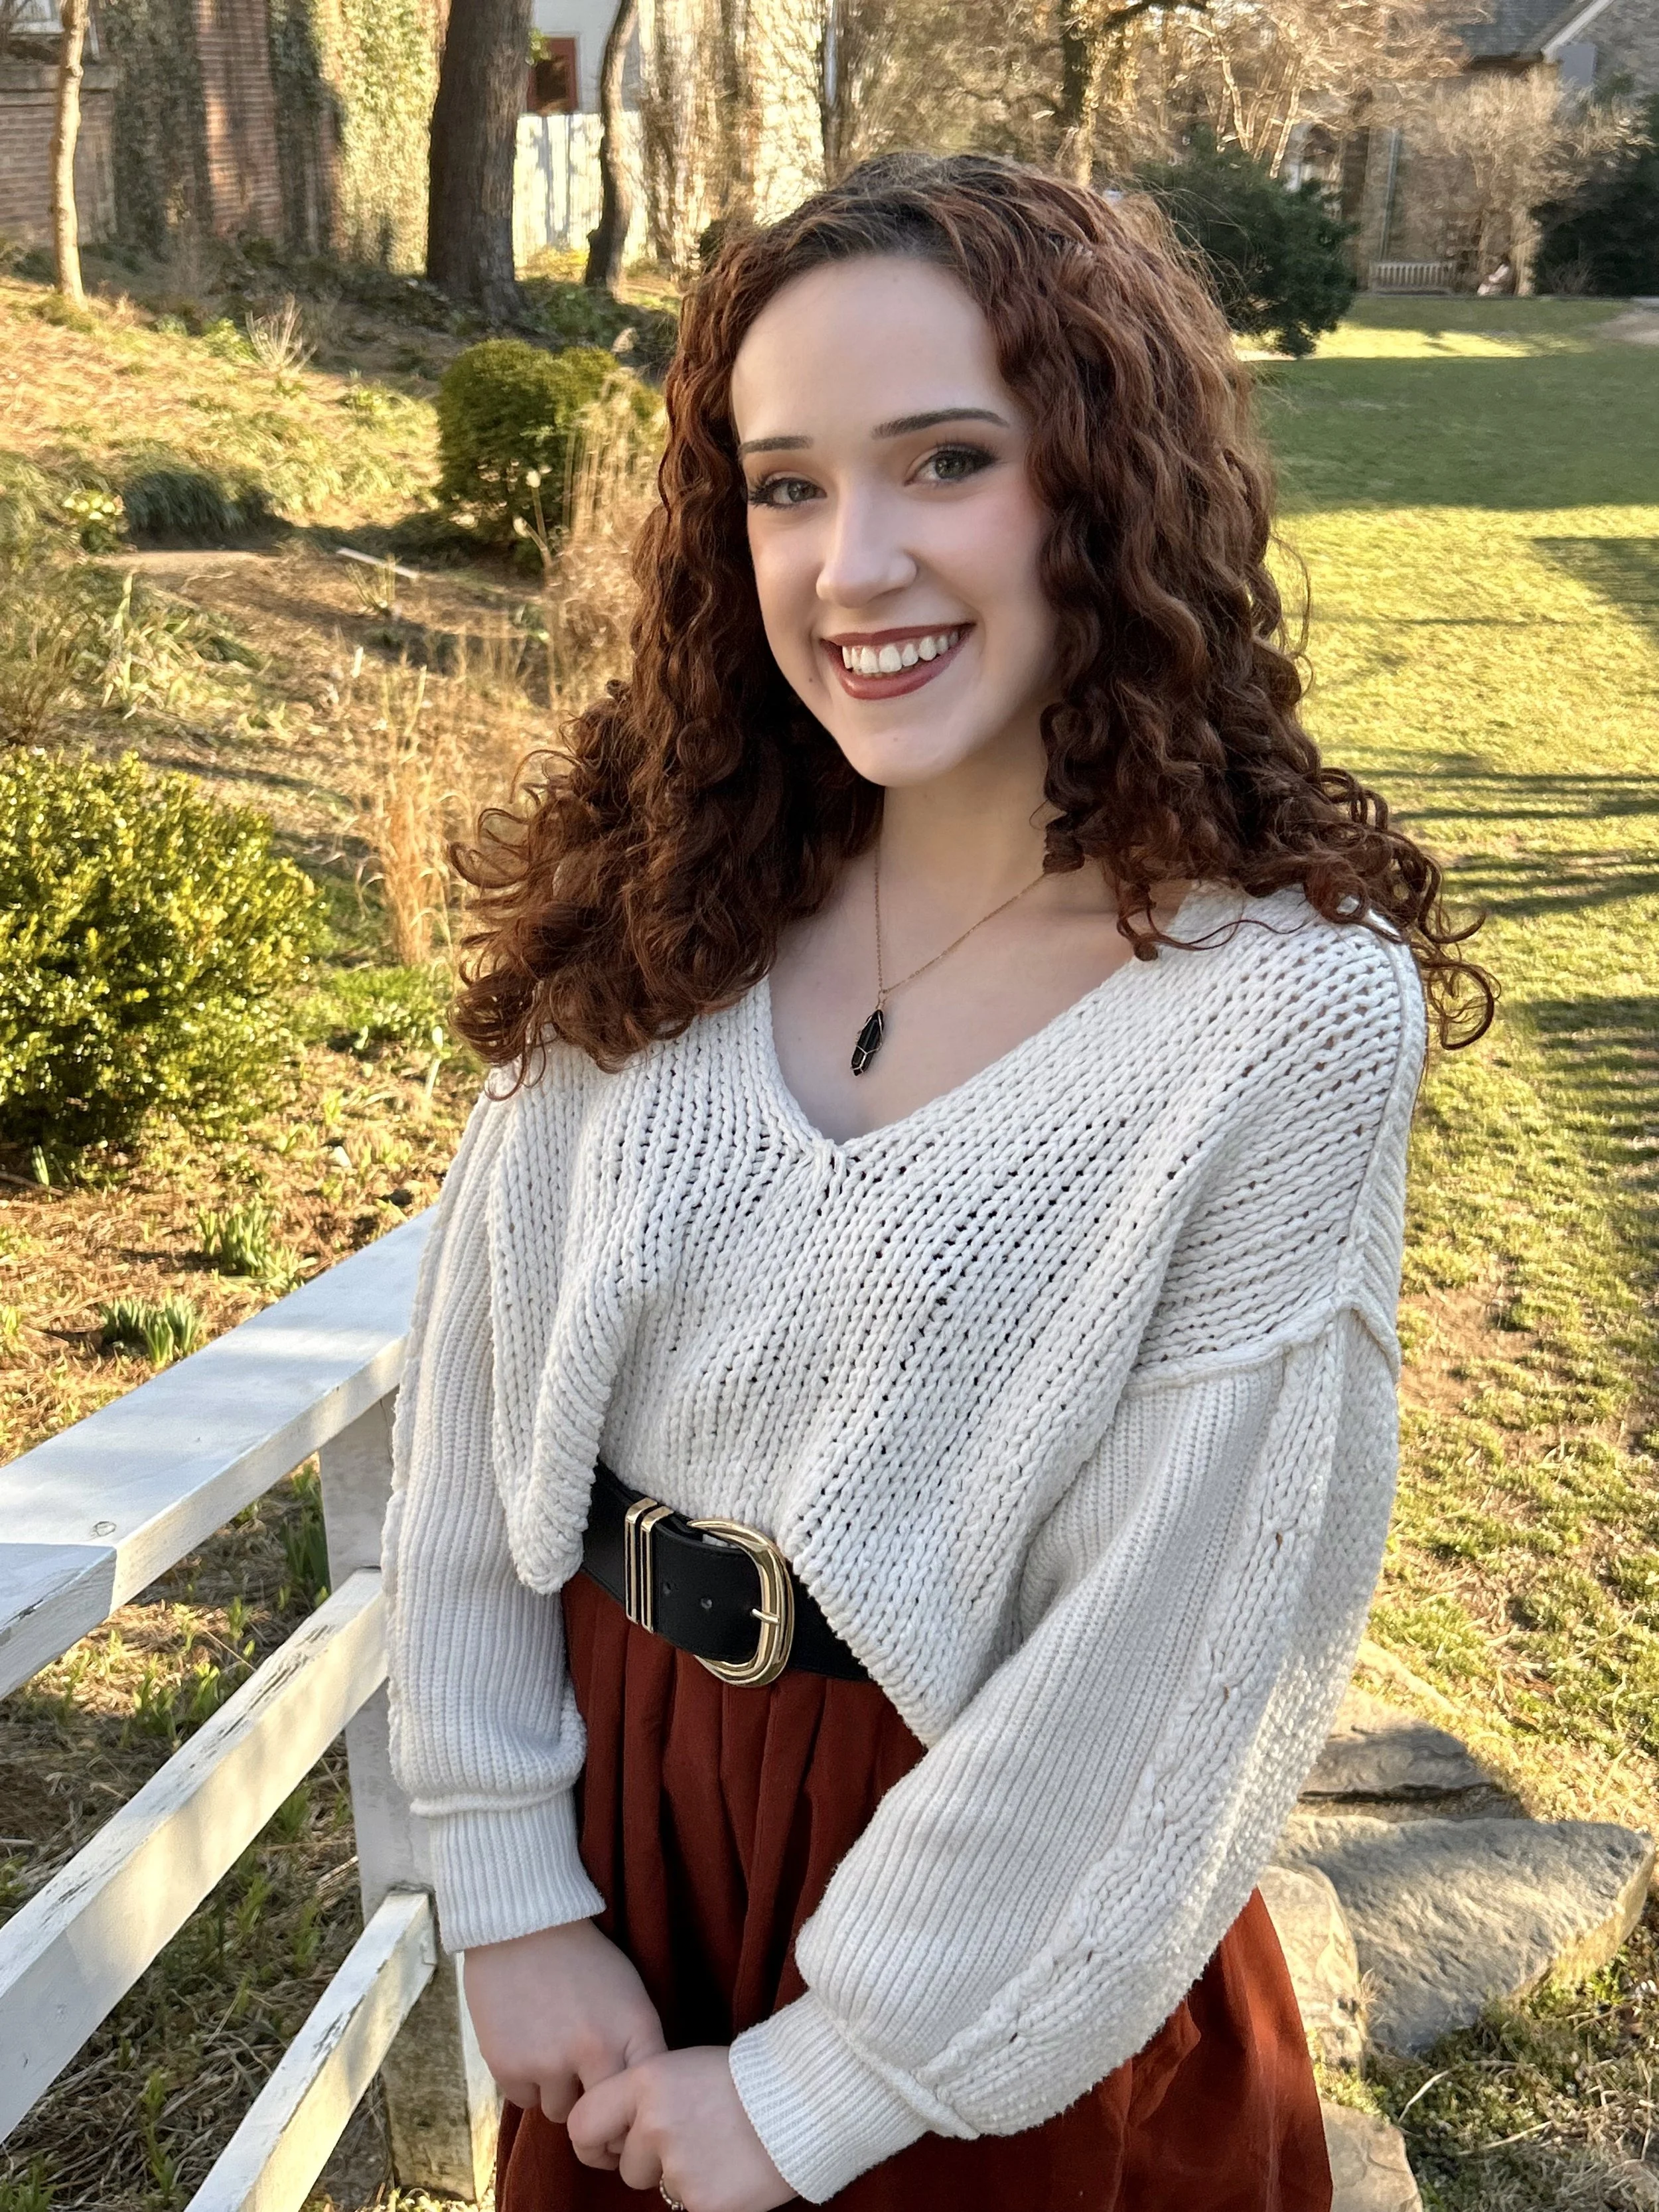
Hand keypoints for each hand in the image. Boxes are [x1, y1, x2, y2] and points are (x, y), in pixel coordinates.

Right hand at [463, 1918, 666, 2121]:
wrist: (522, 1922)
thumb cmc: (582, 1956)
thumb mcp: (627, 1991)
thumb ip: (636, 2046)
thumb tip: (632, 2101)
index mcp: (633, 2030)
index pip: (644, 2100)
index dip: (636, 2117)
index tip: (626, 2121)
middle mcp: (595, 2051)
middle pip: (602, 2121)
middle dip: (597, 2119)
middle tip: (586, 2096)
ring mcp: (549, 2062)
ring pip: (560, 2113)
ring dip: (557, 2092)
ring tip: (550, 2049)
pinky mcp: (509, 2067)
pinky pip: (524, 2100)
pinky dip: (525, 2080)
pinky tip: (525, 2043)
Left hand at [568, 2045, 794, 2210]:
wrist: (804, 2097)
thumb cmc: (743, 2078)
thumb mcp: (682, 2068)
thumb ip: (644, 2099)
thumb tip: (612, 2137)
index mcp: (646, 2081)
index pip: (582, 2124)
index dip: (595, 2141)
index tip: (611, 2144)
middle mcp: (654, 2122)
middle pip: (626, 2166)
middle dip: (651, 2161)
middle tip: (693, 2136)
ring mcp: (679, 2165)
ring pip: (659, 2188)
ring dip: (682, 2177)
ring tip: (719, 2147)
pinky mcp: (703, 2202)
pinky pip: (689, 2207)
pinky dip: (709, 2194)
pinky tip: (733, 2168)